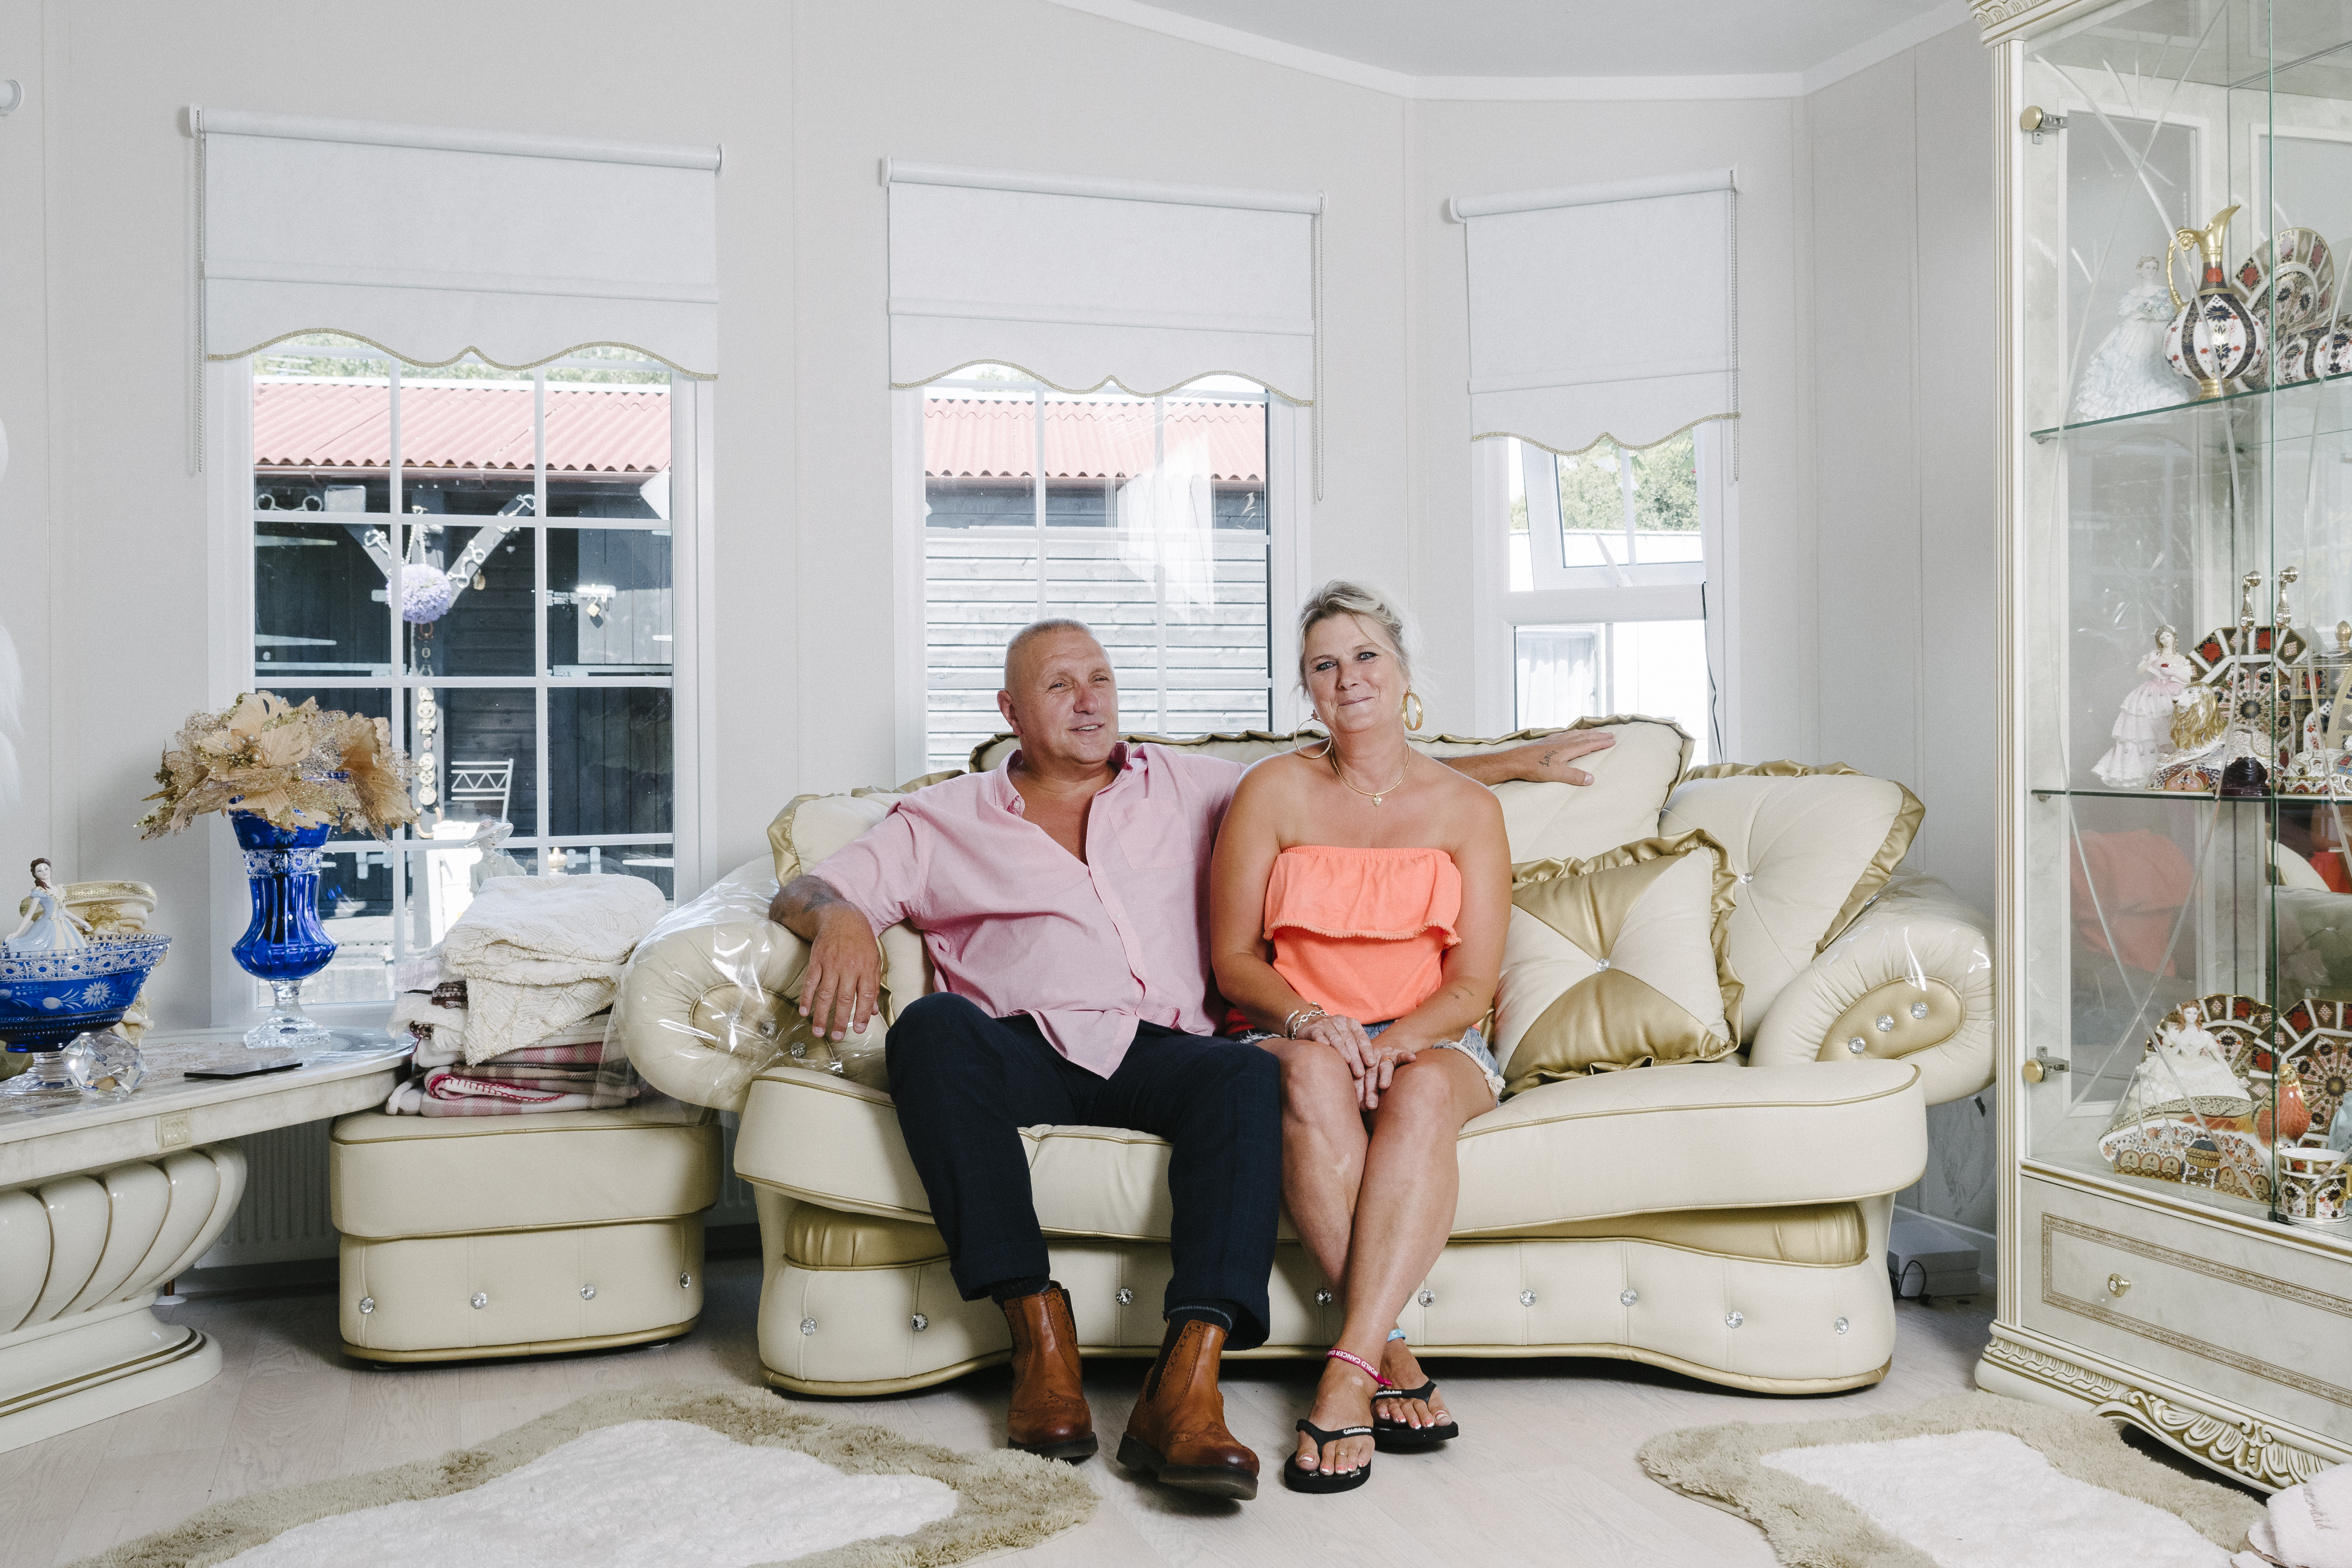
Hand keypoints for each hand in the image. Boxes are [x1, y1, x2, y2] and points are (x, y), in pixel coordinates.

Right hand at [797, 906, 881, 1041]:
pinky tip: (804, 1012)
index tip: (858, 1030)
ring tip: (818, 1032)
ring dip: (821, 1015)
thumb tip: (873, 1010)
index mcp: (866, 968)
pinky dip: (807, 998)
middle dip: (840, 1020)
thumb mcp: (874, 960)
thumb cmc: (861, 941)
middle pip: (844, 998)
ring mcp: (831, 964)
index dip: (862, 1014)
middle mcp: (848, 967)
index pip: (864, 996)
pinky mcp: (817, 960)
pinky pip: (810, 982)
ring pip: (825, 994)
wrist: (841, 918)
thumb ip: (873, 986)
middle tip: (837, 1037)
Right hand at [1297, 1013, 1375, 1078]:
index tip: (1371, 1064)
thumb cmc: (1334, 1036)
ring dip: (1342, 1051)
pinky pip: (1318, 1035)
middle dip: (1356, 1057)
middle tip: (1360, 1072)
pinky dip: (1322, 1042)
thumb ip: (1356, 1051)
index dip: (1367, 1051)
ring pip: (1336, 1038)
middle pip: (1349, 1041)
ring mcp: (1326, 1024)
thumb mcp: (1347, 1039)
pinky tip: (1326, 1049)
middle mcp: (1340, 1022)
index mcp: (1352, 1024)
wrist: (1310, 1023)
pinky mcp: (1313, 1028)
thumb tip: (1368, 1072)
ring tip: (1347, 1062)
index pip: (1361, 1038)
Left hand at [1355, 1036, 1421, 1109]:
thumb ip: (1360, 1090)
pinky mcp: (1398, 1052)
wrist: (1390, 1044)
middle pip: (1369, 1076)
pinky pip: (1403, 1054)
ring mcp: (1385, 1055)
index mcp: (1360, 1067)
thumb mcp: (1365, 1077)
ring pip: (1384, 1066)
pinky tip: (1412, 1059)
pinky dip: (1407, 1056)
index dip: (1358, 1093)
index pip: (1358, 1081)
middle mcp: (1371, 1060)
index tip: (1359, 1108)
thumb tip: (1353, 1113)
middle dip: (1369, 1091)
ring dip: (1384, 1076)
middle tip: (1369, 1106)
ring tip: (1383, 1086)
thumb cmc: (1376, 1070)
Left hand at [1517, 729, 1614, 786]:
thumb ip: (1573, 776)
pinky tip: (1568, 734)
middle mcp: (1561, 742)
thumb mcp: (1555, 774)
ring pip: (1573, 734)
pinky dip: (1571, 733)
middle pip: (1583, 737)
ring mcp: (1552, 740)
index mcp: (1566, 749)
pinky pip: (1563, 734)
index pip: (1588, 745)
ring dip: (1585, 733)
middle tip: (1610, 733)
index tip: (1612, 740)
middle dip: (1597, 736)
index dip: (1601, 743)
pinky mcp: (1544, 742)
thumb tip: (1591, 779)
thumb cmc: (1533, 768)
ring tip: (1593, 732)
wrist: (1513, 761)